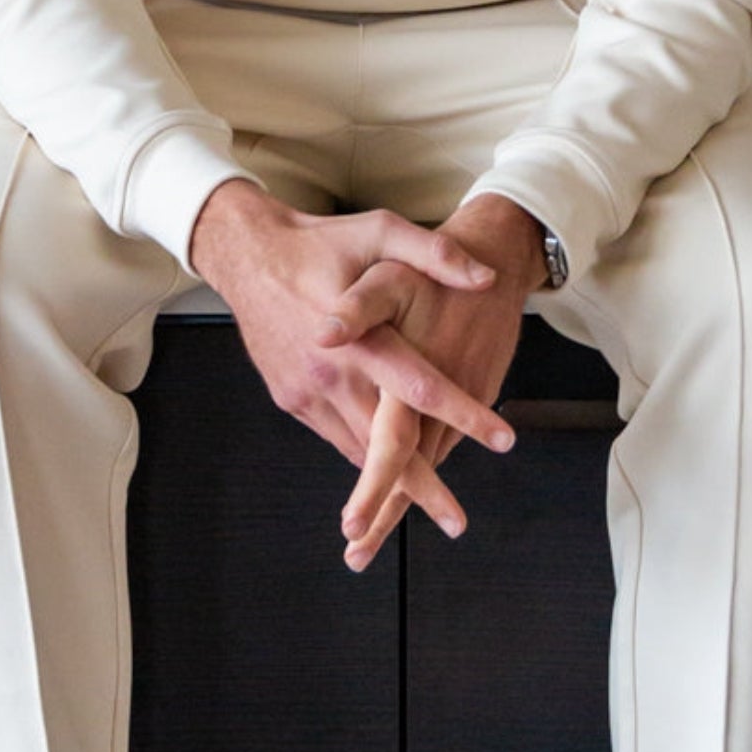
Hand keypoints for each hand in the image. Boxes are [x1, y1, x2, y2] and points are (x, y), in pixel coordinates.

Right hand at [189, 180, 517, 558]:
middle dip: (423, 487)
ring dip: (389, 486)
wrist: (249, 255)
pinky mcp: (292, 399)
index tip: (502, 439)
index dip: (463, 414)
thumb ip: (435, 253)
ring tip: (430, 510)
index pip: (420, 385)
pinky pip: (335, 438)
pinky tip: (386, 473)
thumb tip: (486, 277)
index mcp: (361, 337)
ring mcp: (307, 391)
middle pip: (385, 443)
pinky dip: (361, 458)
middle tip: (457, 521)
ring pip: (356, 451)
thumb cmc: (322, 242)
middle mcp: (333, 372)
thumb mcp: (380, 230)